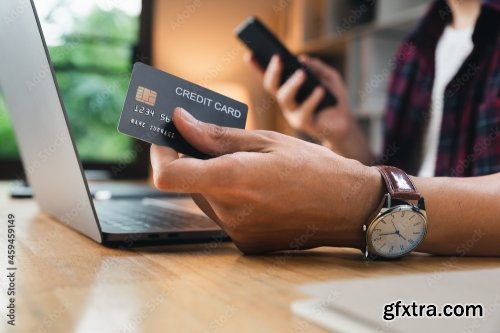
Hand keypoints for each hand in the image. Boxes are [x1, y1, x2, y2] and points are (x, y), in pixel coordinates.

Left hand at [150, 107, 382, 253]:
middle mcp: (230, 212)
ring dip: (213, 179)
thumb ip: (218, 136)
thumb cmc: (314, 168)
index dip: (160, 154)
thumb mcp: (267, 141)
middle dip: (192, 161)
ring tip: (243, 164)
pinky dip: (231, 198)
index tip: (166, 138)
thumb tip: (182, 122)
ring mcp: (238, 232)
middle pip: (188, 183)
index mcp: (234, 180)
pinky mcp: (247, 243)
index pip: (169, 176)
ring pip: (206, 198)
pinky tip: (257, 188)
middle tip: (209, 140)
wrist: (348, 207)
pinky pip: (225, 215)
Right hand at [245, 53, 373, 163]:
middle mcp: (286, 101)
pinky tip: (320, 89)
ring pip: (285, 99)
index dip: (258, 66)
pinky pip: (305, 112)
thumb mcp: (329, 77)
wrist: (345, 124)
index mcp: (288, 88)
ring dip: (292, 84)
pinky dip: (312, 99)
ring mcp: (293, 113)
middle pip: (272, 86)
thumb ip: (318, 67)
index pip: (270, 76)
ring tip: (301, 73)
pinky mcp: (304, 124)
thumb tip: (303, 59)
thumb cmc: (334, 98)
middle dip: (273, 72)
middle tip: (278, 58)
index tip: (250, 54)